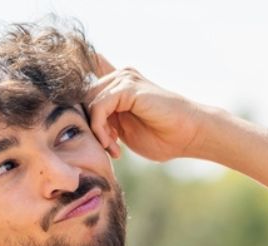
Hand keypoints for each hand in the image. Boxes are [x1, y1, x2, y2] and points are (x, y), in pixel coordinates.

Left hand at [84, 52, 214, 162]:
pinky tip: (113, 144)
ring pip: (88, 101)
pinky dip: (100, 129)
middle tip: (109, 147)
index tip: (83, 128)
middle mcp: (121, 76)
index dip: (78, 98)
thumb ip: (105, 120)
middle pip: (82, 96)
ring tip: (113, 148)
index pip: (87, 79)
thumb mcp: (124, 129)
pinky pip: (99, 106)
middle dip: (89, 125)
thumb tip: (79, 124)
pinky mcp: (129, 87)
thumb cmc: (163, 137)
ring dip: (96, 130)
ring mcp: (125, 79)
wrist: (190, 135)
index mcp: (119, 85)